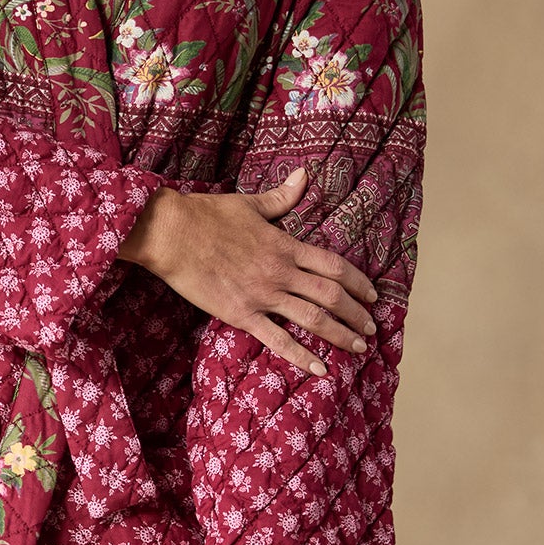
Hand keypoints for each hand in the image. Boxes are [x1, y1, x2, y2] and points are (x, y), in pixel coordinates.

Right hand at [119, 166, 379, 375]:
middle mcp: (281, 272)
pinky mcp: (242, 314)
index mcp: (285, 245)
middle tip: (371, 328)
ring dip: (340, 334)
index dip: (359, 282)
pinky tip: (320, 369)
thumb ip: (281, 197)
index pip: (334, 266)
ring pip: (313, 319)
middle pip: (331, 295)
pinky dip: (301, 356)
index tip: (373, 295)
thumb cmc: (207, 215)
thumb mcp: (250, 203)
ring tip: (358, 347)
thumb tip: (303, 175)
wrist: (171, 233)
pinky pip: (278, 340)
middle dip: (356, 314)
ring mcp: (263, 295)